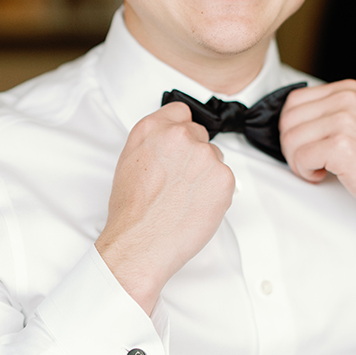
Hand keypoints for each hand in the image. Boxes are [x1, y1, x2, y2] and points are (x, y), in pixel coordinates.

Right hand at [96, 102, 234, 313]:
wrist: (142, 243)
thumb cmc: (132, 211)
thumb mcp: (129, 162)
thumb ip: (153, 140)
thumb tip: (169, 138)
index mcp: (153, 128)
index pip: (181, 111)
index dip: (181, 129)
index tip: (180, 144)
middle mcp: (180, 136)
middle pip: (200, 135)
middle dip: (194, 154)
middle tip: (180, 180)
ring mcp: (204, 155)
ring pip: (215, 157)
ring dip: (206, 173)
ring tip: (185, 197)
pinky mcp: (224, 177)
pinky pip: (225, 178)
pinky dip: (216, 192)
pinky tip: (197, 206)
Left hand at [279, 80, 355, 242]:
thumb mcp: (355, 123)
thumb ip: (327, 114)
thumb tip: (288, 120)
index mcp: (349, 90)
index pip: (294, 100)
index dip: (292, 128)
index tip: (308, 145)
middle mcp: (348, 100)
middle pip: (288, 119)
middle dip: (291, 146)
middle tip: (310, 161)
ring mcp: (346, 121)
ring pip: (291, 139)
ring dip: (298, 161)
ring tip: (319, 169)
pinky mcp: (342, 146)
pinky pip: (300, 157)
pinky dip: (305, 172)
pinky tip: (323, 175)